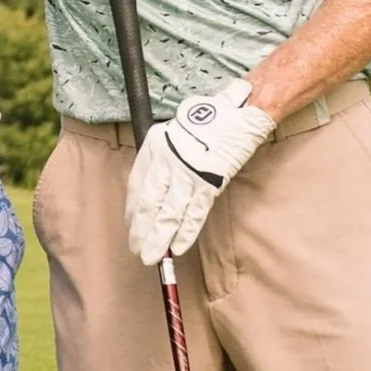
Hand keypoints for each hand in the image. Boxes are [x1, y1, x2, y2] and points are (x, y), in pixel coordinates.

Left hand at [124, 80, 277, 265]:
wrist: (237, 113)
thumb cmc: (205, 123)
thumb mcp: (171, 135)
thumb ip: (161, 161)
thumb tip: (154, 192)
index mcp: (154, 147)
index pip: (137, 186)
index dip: (133, 211)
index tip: (132, 227)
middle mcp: (167, 160)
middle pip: (149, 203)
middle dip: (142, 230)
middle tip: (137, 249)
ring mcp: (188, 172)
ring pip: (169, 212)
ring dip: (160, 238)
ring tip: (152, 256)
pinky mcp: (210, 181)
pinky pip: (194, 212)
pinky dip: (186, 232)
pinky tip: (177, 247)